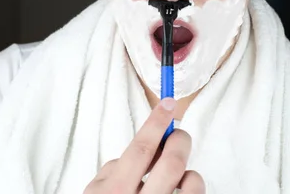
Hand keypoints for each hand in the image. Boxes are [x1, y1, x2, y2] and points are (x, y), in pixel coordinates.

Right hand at [83, 97, 204, 193]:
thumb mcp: (95, 192)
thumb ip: (116, 167)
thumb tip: (148, 145)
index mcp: (114, 191)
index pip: (142, 148)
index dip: (157, 121)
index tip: (169, 103)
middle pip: (172, 162)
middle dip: (180, 141)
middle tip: (178, 136)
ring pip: (193, 183)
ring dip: (190, 171)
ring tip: (181, 175)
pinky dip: (193, 190)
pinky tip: (182, 192)